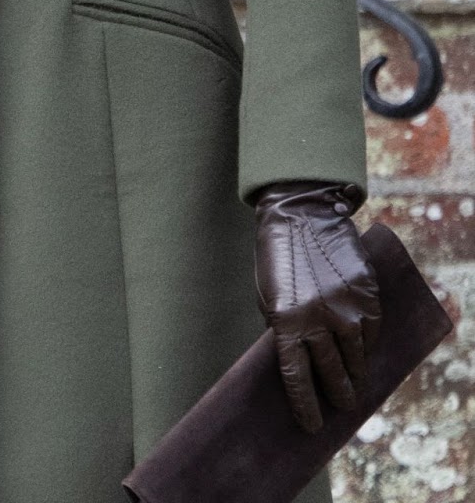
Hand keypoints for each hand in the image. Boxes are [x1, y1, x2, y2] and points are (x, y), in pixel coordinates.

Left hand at [254, 181, 380, 433]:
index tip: (311, 426)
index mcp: (286, 322)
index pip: (298, 380)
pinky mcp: (367, 294)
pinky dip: (366, 342)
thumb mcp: (269, 297)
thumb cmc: (278, 259)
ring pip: (356, 358)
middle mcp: (319, 319)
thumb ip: (283, 331)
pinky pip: (371, 332)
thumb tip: (300, 367)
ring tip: (354, 382)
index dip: (305, 408)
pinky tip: (361, 346)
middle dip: (337, 396)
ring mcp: (346, 307)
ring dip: (355, 374)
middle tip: (341, 405)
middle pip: (332, 376)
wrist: (301, 215)